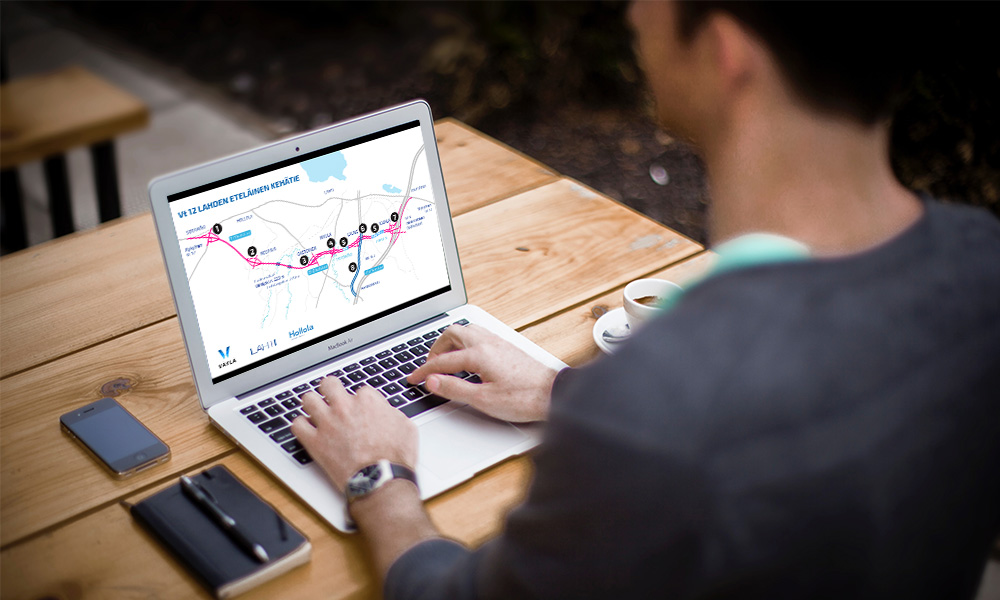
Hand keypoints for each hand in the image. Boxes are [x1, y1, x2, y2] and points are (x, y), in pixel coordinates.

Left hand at [291, 377, 417, 489]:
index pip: (360, 390)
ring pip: (308, 399)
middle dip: (331, 389)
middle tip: (332, 397)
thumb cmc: (395, 458)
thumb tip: (386, 412)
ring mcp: (328, 423)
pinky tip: (307, 430)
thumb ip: (392, 413)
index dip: (360, 401)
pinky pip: (297, 425)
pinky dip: (300, 426)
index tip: (360, 410)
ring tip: (315, 410)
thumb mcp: (406, 428)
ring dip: (312, 404)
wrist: (381, 480)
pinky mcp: (315, 442)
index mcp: (367, 401)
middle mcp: (345, 408)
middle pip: (329, 384)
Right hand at [408, 324, 557, 421]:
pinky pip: (478, 335)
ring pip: (466, 330)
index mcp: (479, 354)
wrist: (553, 394)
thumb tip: (433, 381)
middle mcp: (487, 343)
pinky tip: (466, 357)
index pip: (442, 361)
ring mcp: (498, 342)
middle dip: (435, 349)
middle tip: (428, 367)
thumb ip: (455, 389)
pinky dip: (464, 342)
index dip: (424, 371)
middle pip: (452, 334)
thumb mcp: (483, 400)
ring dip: (450, 342)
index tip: (414, 379)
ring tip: (444, 360)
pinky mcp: (506, 346)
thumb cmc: (523, 398)